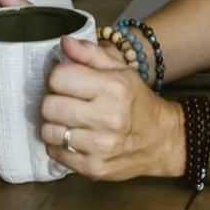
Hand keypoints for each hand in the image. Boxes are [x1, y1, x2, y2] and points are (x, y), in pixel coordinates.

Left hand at [40, 35, 184, 181]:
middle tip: (65, 102)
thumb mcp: (121, 71)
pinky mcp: (94, 168)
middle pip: (48, 105)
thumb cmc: (137, 101)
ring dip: (54, 124)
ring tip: (68, 121)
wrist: (161, 139)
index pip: (58, 77)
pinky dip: (58, 145)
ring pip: (49, 131)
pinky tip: (73, 138)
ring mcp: (100, 146)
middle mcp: (107, 117)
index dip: (58, 76)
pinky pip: (55, 153)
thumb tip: (64, 42)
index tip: (66, 81)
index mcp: (113, 87)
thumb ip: (91, 54)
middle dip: (53, 101)